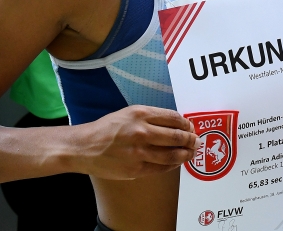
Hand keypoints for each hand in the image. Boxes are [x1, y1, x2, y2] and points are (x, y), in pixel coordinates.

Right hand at [72, 105, 198, 179]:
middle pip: (177, 136)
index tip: (191, 127)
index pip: (174, 118)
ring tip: (192, 152)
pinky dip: (172, 165)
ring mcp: (139, 152)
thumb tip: (177, 124)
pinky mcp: (135, 169)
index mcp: (141, 114)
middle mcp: (142, 132)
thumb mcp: (130, 113)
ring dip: (186, 154)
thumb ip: (152, 117)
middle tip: (197, 141)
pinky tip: (177, 162)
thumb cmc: (108, 128)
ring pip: (172, 154)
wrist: (85, 147)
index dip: (187, 124)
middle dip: (191, 139)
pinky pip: (161, 168)